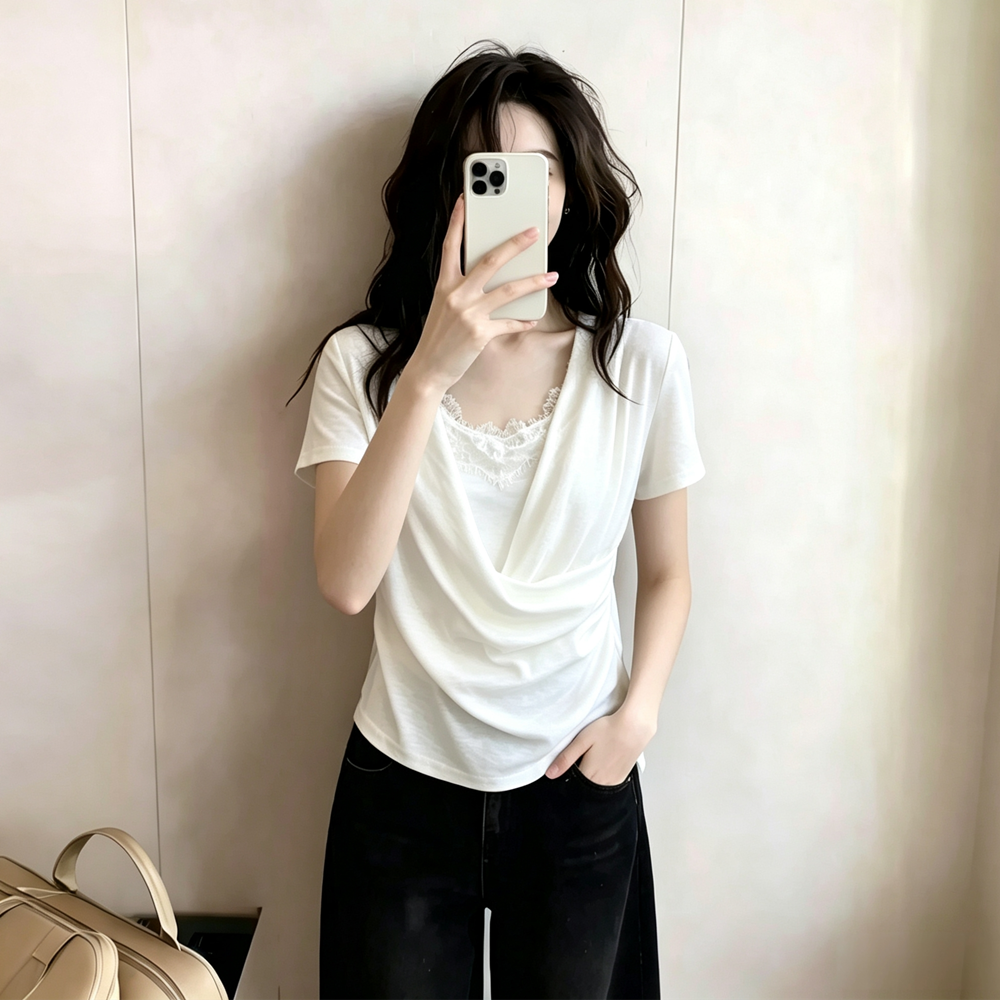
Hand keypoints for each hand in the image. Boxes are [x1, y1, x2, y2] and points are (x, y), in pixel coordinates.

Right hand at [406, 194, 558, 394]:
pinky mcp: (480, 333)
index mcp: (444, 284)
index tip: (464, 200)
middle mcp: (456, 294)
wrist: (429, 369)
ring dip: (533, 282)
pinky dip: (523, 321)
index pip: (450, 246)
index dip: (457, 221)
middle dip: (515, 244)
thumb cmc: (438, 337)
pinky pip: (509, 323)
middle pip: (490, 260)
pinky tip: (533, 318)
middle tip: (534, 232)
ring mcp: (468, 313)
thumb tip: (493, 279)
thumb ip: (463, 290)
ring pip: (508, 290)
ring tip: (551, 276)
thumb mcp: (444, 307)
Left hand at [545, 705, 656, 785]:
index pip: (572, 784)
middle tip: (579, 762)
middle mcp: (601, 783)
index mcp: (588, 774)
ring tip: (590, 762)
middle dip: (577, 781)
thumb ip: (566, 758)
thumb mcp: (582, 740)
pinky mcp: (622, 778)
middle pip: (583, 788)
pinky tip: (601, 766)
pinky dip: (601, 780)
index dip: (566, 777)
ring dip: (590, 780)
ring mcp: (613, 782)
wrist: (635, 727)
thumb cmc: (608, 730)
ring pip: (595, 788)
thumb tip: (550, 774)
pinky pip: (607, 785)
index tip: (565, 769)